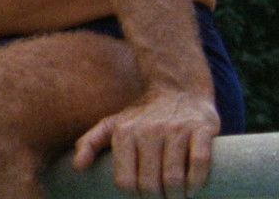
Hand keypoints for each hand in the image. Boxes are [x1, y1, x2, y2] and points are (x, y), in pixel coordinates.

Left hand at [72, 91, 218, 197]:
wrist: (178, 90)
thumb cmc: (142, 117)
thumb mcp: (112, 125)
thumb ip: (90, 143)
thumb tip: (77, 167)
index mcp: (124, 132)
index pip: (126, 181)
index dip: (133, 196)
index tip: (140, 196)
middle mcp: (149, 130)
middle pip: (150, 184)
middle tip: (160, 198)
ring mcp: (176, 129)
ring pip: (174, 178)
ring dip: (177, 196)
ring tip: (177, 196)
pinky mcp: (201, 129)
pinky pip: (200, 163)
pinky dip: (197, 182)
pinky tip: (193, 188)